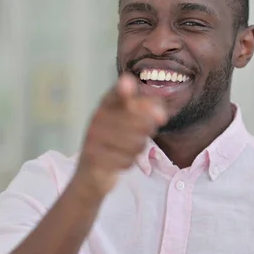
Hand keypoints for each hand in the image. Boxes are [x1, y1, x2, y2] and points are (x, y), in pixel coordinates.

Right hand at [74, 73, 167, 196]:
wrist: (91, 171)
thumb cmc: (116, 139)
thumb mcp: (132, 120)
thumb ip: (149, 109)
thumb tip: (162, 115)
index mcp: (107, 104)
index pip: (116, 95)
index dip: (123, 90)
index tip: (128, 82)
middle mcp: (97, 119)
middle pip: (139, 122)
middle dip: (148, 130)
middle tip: (143, 133)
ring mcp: (93, 139)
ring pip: (136, 143)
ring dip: (138, 148)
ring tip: (129, 147)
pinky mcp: (94, 159)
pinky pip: (127, 160)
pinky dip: (128, 162)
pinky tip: (119, 160)